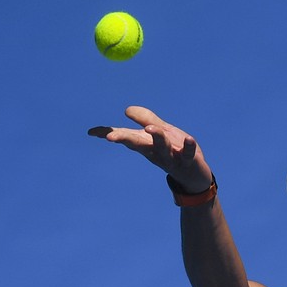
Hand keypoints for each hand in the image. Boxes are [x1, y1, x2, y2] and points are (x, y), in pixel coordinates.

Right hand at [88, 106, 213, 193]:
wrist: (194, 176)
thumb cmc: (175, 152)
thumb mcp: (162, 132)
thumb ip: (146, 119)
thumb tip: (126, 110)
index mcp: (146, 144)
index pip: (125, 136)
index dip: (108, 133)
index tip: (91, 132)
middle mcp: (155, 151)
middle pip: (138, 143)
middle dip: (125, 139)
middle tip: (110, 137)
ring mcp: (171, 157)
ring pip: (162, 147)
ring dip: (156, 138)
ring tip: (150, 129)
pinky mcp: (188, 161)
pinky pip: (187, 154)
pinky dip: (188, 147)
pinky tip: (189, 139)